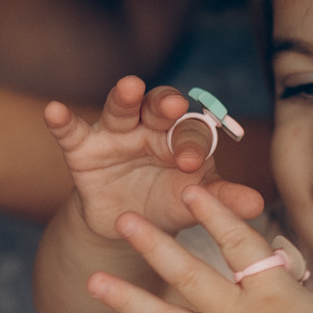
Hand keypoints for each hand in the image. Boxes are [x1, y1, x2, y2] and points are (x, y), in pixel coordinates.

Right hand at [47, 76, 263, 243]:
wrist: (127, 226)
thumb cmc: (168, 205)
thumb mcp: (192, 205)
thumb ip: (222, 200)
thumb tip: (258, 204)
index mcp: (183, 137)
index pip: (191, 131)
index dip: (192, 143)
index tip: (191, 162)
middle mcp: (150, 127)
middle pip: (157, 106)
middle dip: (164, 105)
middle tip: (172, 106)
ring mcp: (116, 134)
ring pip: (120, 108)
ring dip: (123, 96)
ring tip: (128, 86)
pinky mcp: (84, 149)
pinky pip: (71, 131)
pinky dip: (62, 120)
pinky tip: (53, 110)